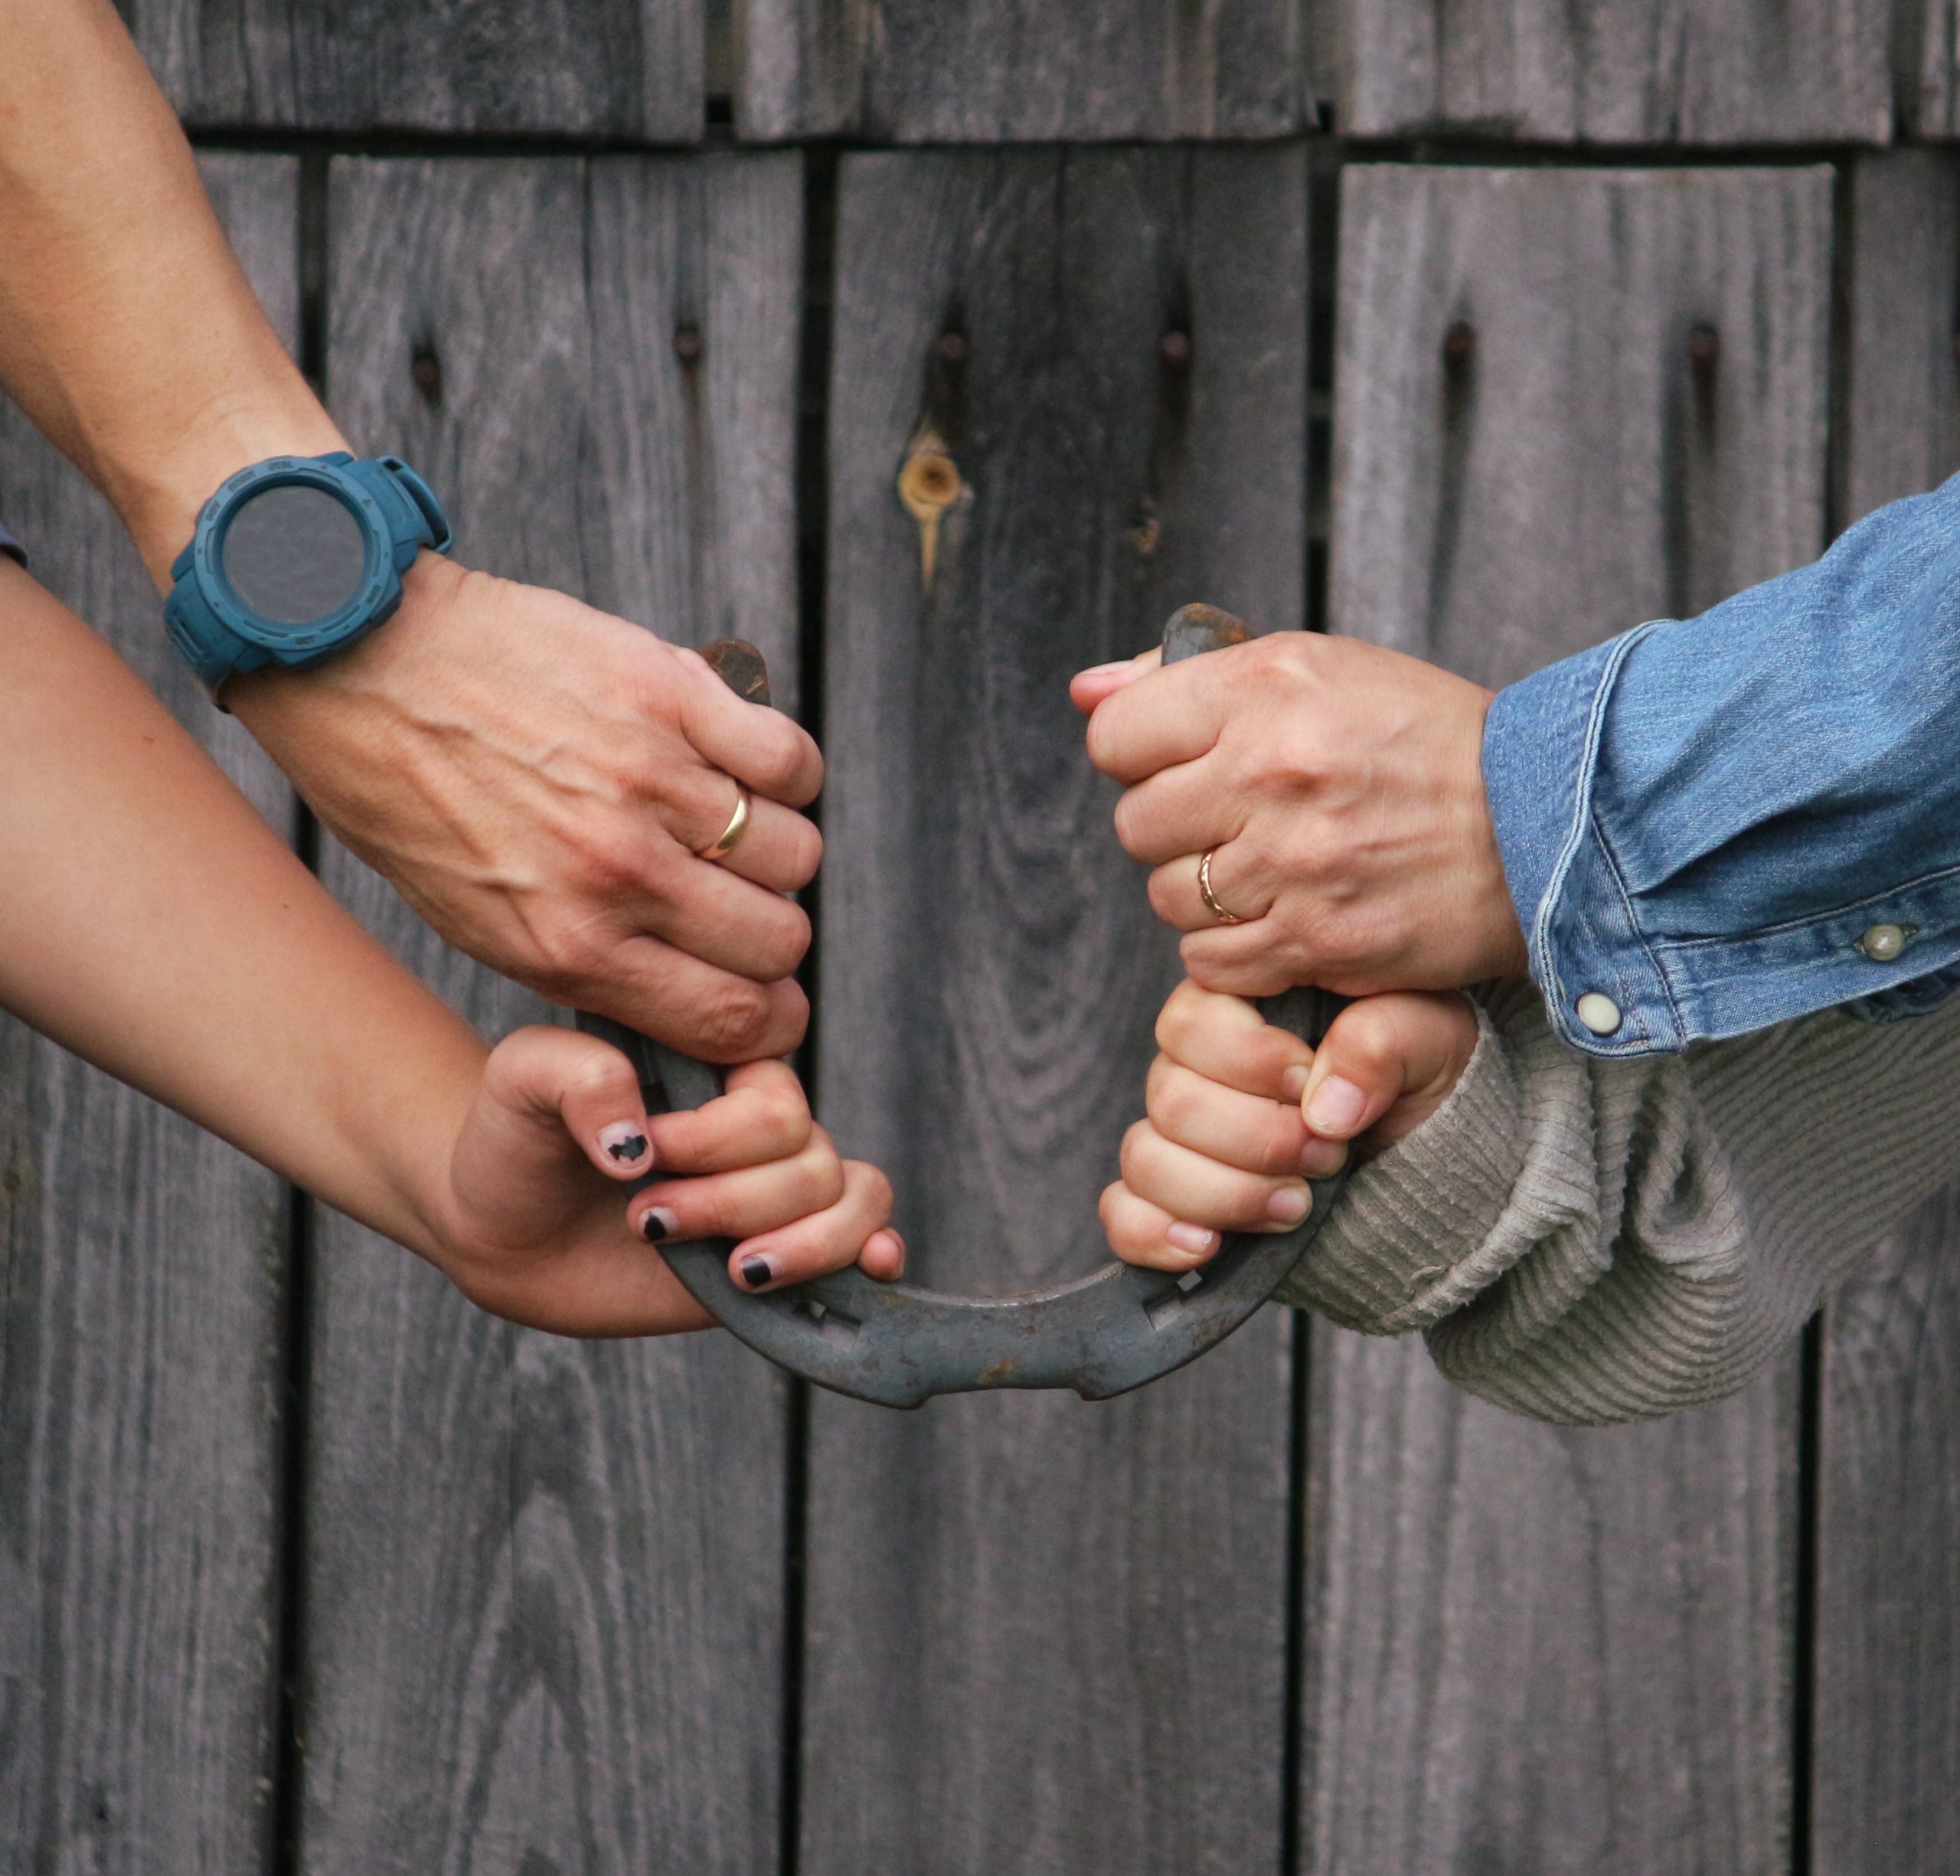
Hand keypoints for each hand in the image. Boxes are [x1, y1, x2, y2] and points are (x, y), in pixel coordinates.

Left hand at [229, 555, 825, 1061]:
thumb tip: (695, 993)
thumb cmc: (411, 795)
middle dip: (769, 935)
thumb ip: (595, 966)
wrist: (356, 658)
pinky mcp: (670, 694)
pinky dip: (780, 771)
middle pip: (779, 939)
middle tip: (735, 904)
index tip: (767, 1001)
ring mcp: (650, 780)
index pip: (733, 1019)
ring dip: (772, 849)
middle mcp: (618, 870)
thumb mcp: (483, 924)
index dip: (770, 1020)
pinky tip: (735, 764)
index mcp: (567, 946)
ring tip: (721, 825)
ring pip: (796, 853)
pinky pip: (788, 761)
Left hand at [433, 1030, 901, 1335]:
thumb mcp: (523, 1084)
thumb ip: (578, 1077)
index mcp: (718, 1070)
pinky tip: (872, 1267)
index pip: (773, 1102)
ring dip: (791, 1244)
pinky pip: (863, 1241)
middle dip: (730, 1202)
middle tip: (644, 1219)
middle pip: (809, 1161)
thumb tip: (639, 1140)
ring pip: (847, 1201)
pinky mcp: (776, 1256)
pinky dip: (876, 1252)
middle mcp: (758, 1129)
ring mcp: (774, 1193)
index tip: (639, 1158)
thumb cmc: (512, 1140)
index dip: (717, 1141)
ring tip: (727, 1268)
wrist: (497, 1228)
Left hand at [1072, 632, 1527, 997]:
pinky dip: (1234, 951)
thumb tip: (1085, 691)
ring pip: (1169, 899)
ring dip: (1204, 895)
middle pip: (1136, 826)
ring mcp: (1290, 862)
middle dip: (1175, 830)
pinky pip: (1210, 962)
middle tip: (1235, 822)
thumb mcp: (1317, 669)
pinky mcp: (1315, 939)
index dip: (1138, 756)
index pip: (1115, 737)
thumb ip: (1189, 678)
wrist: (1540, 821)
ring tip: (1271, 869)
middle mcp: (1269, 771)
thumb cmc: (1420, 739)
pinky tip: (1285, 918)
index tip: (1181, 766)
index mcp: (1264, 690)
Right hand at [1099, 979, 1477, 1271]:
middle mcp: (1198, 1073)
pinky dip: (1154, 1234)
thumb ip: (1384, 1041)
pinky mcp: (1181, 1207)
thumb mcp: (1431, 1039)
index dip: (1246, 1060)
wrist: (1438, 1170)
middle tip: (1329, 1155)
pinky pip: (1123, 1216)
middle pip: (1171, 1100)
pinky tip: (1205, 1246)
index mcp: (1242, 1012)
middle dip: (1258, 1139)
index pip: (1191, 1022)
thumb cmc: (1427, 1081)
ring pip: (1147, 1160)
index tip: (1310, 1081)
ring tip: (1297, 1206)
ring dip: (1226, 1192)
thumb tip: (1323, 1105)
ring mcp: (1186, 1144)